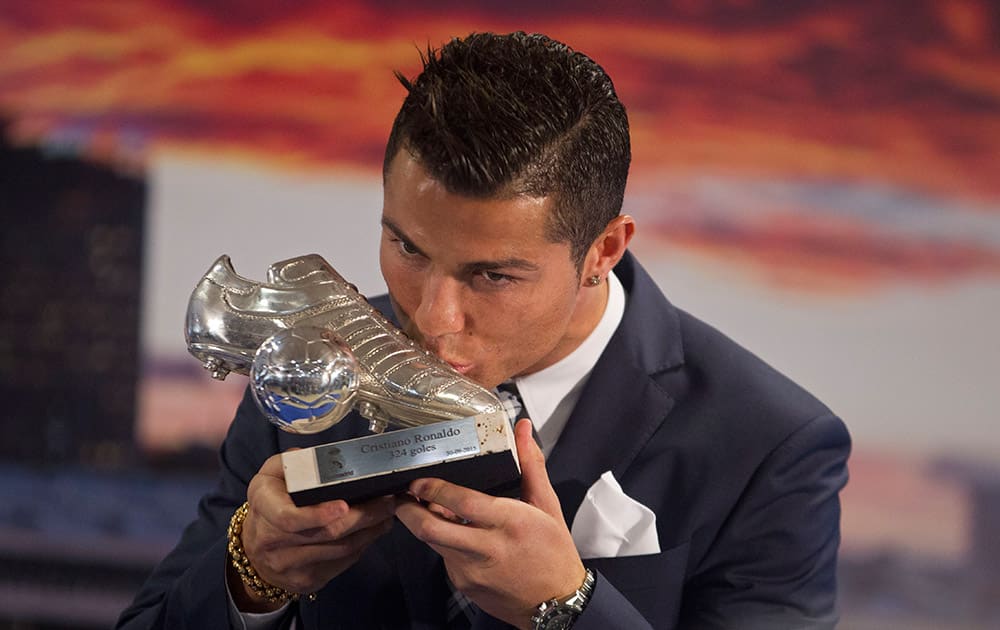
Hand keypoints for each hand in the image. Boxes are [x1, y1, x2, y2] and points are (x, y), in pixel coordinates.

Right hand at [231, 451, 395, 611]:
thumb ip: (294, 462)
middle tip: (387, 502)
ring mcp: (289, 564)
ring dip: (369, 532)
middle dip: (363, 517)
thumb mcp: (273, 474)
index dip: (318, 514)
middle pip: (327, 534)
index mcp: (264, 506)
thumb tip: (324, 458)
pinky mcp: (306, 580)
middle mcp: (272, 539)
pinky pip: (342, 563)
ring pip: (340, 550)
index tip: (345, 505)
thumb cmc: (271, 500)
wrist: (255, 547)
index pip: (289, 518)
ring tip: (387, 514)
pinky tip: (372, 531)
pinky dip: (362, 546)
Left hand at [395, 419, 585, 629]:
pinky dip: (442, 543)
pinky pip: (443, 558)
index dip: (433, 489)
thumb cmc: (553, 553)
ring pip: (432, 543)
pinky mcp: (464, 585)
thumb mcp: (547, 505)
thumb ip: (531, 464)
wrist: (557, 603)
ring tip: (422, 507)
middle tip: (401, 495)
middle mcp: (487, 549)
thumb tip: (523, 430)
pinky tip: (451, 532)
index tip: (419, 480)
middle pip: (430, 528)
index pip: (461, 502)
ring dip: (422, 524)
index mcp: (509, 523)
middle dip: (407, 510)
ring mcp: (471, 571)